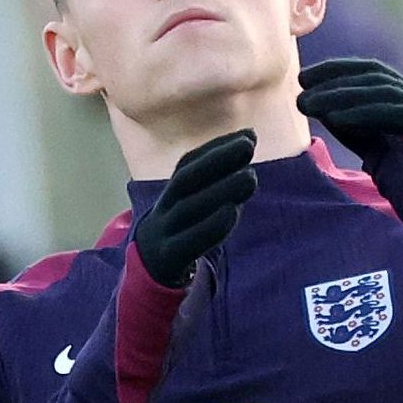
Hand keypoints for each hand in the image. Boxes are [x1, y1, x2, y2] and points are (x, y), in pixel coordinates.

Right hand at [133, 131, 258, 287]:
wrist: (151, 267)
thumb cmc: (185, 229)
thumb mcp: (197, 202)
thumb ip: (220, 180)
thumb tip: (250, 141)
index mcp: (172, 191)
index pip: (189, 162)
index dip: (216, 147)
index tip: (248, 135)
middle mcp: (165, 206)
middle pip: (185, 179)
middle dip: (216, 160)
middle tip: (248, 146)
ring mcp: (164, 232)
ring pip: (188, 208)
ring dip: (220, 190)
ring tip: (251, 177)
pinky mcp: (170, 257)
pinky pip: (188, 241)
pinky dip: (211, 225)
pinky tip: (233, 211)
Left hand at [297, 57, 402, 153]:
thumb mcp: (381, 159)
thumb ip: (359, 134)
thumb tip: (327, 110)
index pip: (373, 74)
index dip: (338, 71)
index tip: (306, 79)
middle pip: (375, 76)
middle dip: (335, 77)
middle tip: (302, 85)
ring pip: (381, 90)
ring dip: (340, 95)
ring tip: (309, 103)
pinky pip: (392, 112)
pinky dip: (361, 112)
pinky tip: (335, 118)